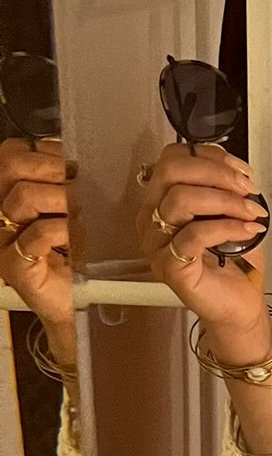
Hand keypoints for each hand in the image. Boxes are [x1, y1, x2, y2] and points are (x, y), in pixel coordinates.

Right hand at [0, 137, 74, 337]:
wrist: (73, 303)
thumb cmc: (74, 254)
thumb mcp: (71, 209)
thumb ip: (65, 180)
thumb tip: (77, 157)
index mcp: (8, 195)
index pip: (12, 153)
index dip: (46, 152)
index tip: (73, 167)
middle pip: (11, 166)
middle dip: (52, 170)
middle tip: (77, 190)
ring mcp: (2, 241)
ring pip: (24, 196)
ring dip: (62, 201)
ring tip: (79, 216)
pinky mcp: (14, 267)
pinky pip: (38, 233)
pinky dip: (63, 230)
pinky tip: (76, 237)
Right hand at [136, 142, 271, 355]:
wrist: (238, 304)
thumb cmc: (234, 261)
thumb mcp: (232, 213)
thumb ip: (226, 187)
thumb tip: (237, 170)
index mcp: (162, 200)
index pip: (172, 158)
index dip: (210, 156)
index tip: (242, 170)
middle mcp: (151, 218)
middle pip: (170, 171)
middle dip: (217, 173)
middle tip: (247, 189)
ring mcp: (156, 243)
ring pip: (181, 199)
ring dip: (226, 200)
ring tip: (252, 213)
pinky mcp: (169, 266)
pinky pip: (194, 234)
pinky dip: (228, 226)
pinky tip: (249, 230)